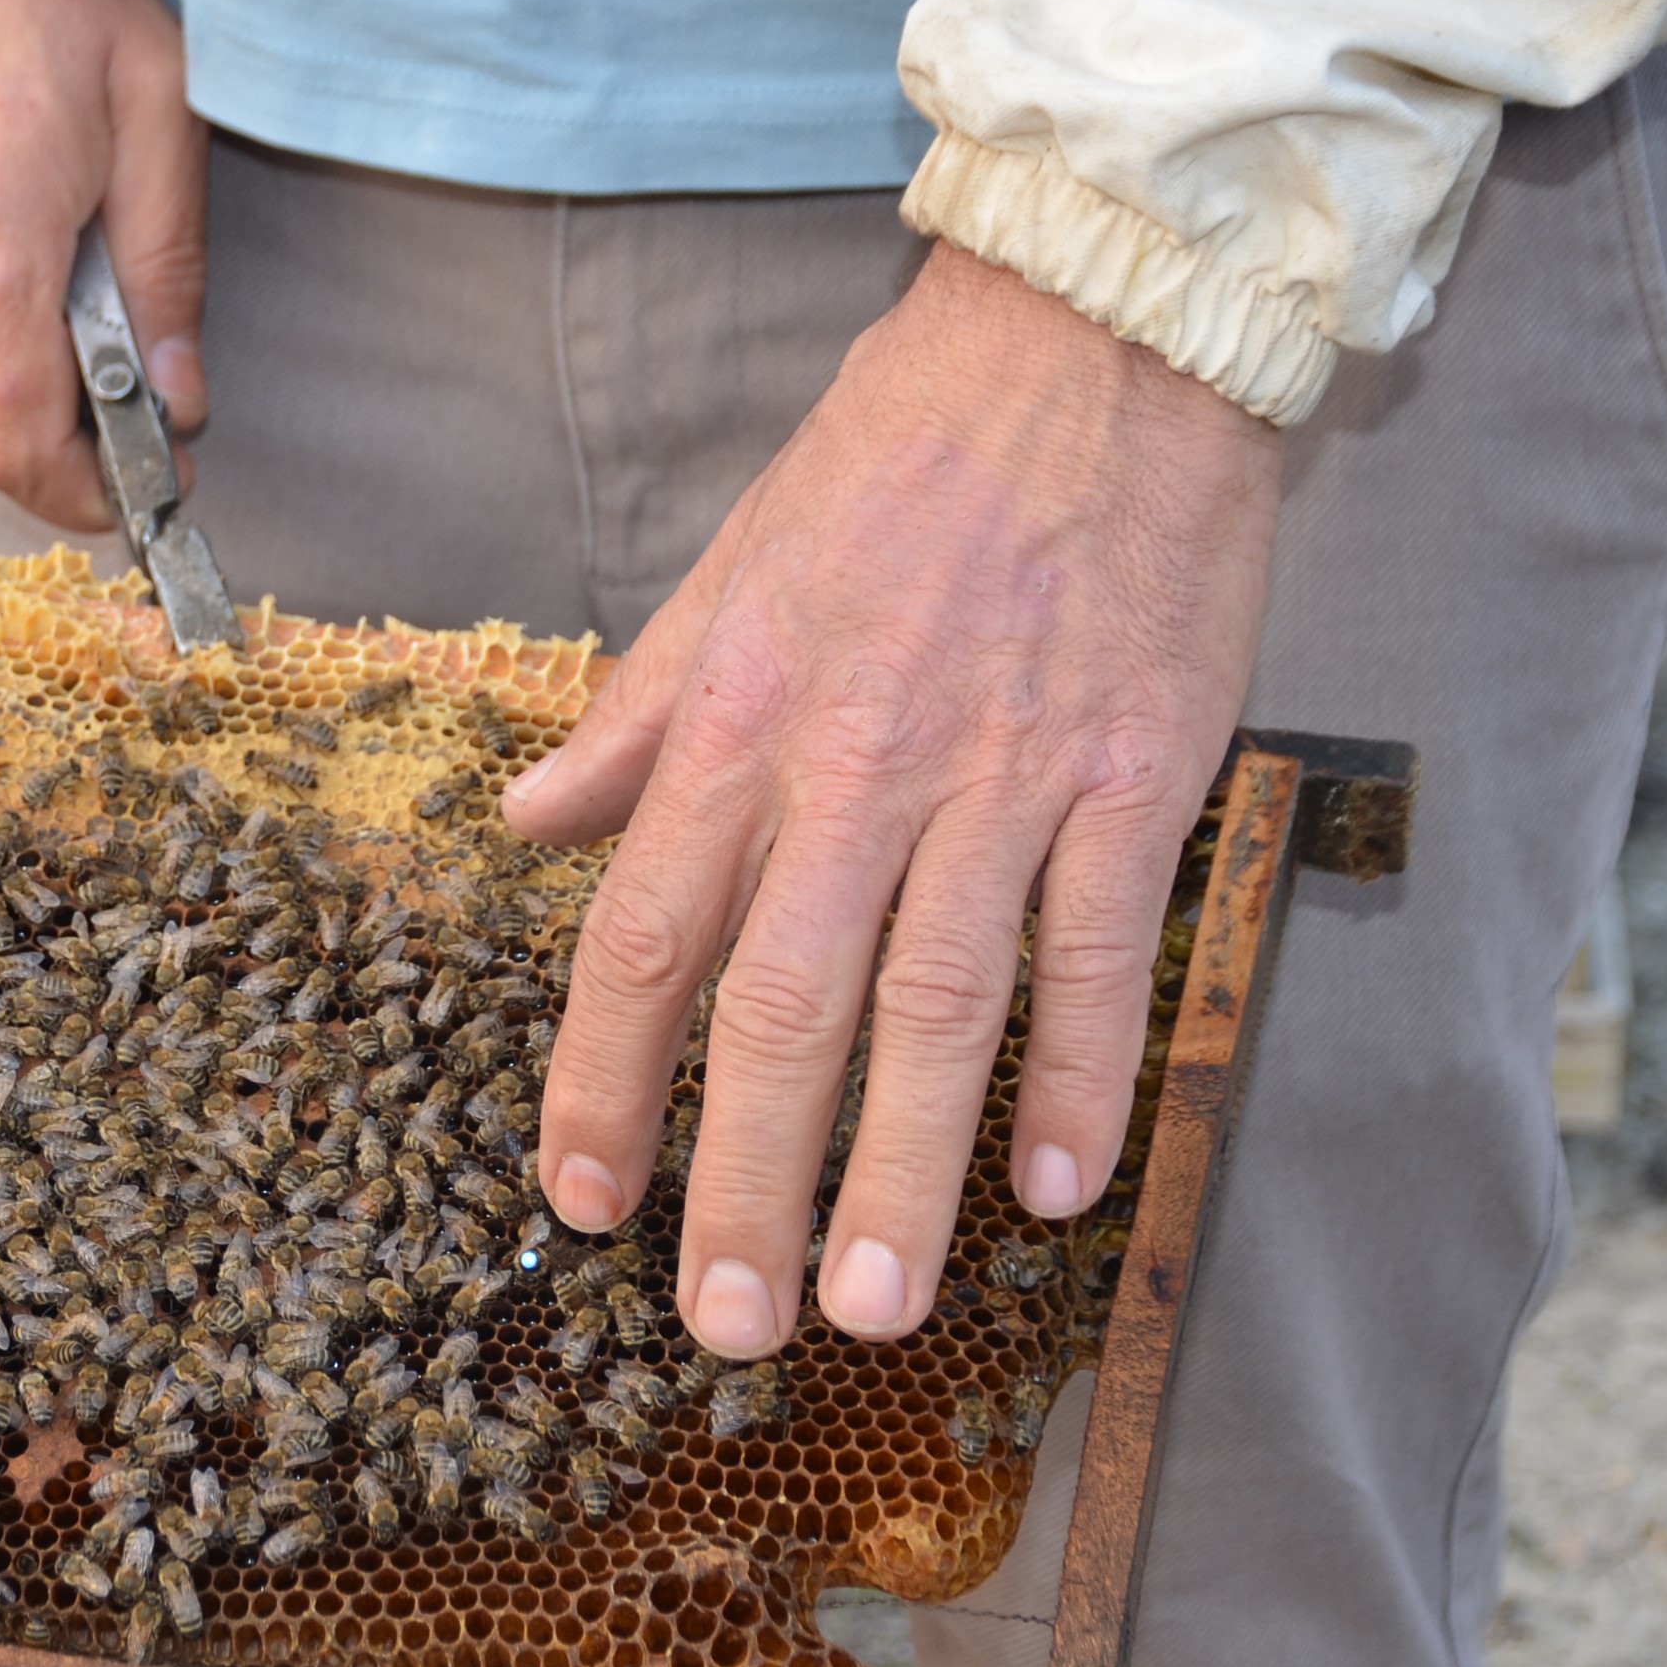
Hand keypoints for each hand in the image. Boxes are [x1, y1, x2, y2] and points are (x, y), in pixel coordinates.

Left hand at [500, 243, 1282, 1356]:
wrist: (1095, 338)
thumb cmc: (901, 460)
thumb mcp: (732, 571)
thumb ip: (640, 715)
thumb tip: (533, 813)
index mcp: (740, 716)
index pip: (643, 930)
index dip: (602, 1077)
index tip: (577, 1200)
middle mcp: (856, 762)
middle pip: (781, 1004)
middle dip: (744, 1179)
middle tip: (728, 1327)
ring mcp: (1001, 773)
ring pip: (937, 1004)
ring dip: (902, 1168)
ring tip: (871, 1308)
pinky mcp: (1134, 770)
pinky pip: (1100, 948)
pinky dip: (1083, 1071)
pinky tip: (1061, 1183)